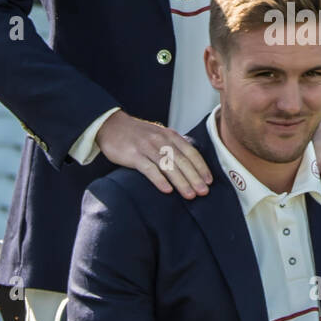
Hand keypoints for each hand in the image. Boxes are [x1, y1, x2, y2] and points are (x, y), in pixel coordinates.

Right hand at [95, 111, 211, 198]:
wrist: (111, 125)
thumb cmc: (137, 134)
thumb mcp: (159, 134)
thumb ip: (174, 145)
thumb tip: (190, 161)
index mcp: (170, 135)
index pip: (191, 152)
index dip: (201, 167)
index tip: (209, 181)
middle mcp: (161, 140)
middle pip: (182, 161)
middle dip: (195, 177)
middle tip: (204, 192)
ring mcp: (147, 147)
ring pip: (168, 166)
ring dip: (181, 182)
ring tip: (190, 195)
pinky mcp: (133, 155)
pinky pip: (149, 169)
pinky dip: (159, 180)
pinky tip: (167, 190)